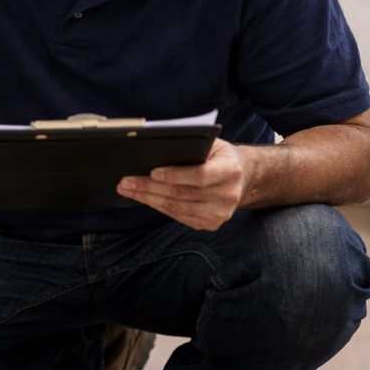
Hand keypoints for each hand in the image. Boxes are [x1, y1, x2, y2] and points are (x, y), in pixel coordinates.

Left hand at [117, 139, 248, 230]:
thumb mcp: (212, 145)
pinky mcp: (211, 224)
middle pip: (183, 194)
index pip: (200, 175)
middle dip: (150, 187)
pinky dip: (159, 207)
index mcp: (230, 170)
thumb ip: (191, 146)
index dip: (175, 175)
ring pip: (177, 208)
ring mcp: (220, 213)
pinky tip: (144, 199)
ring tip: (128, 190)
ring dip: (148, 199)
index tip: (153, 172)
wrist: (242, 179)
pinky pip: (179, 216)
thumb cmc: (219, 157)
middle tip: (126, 181)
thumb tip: (155, 149)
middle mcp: (228, 195)